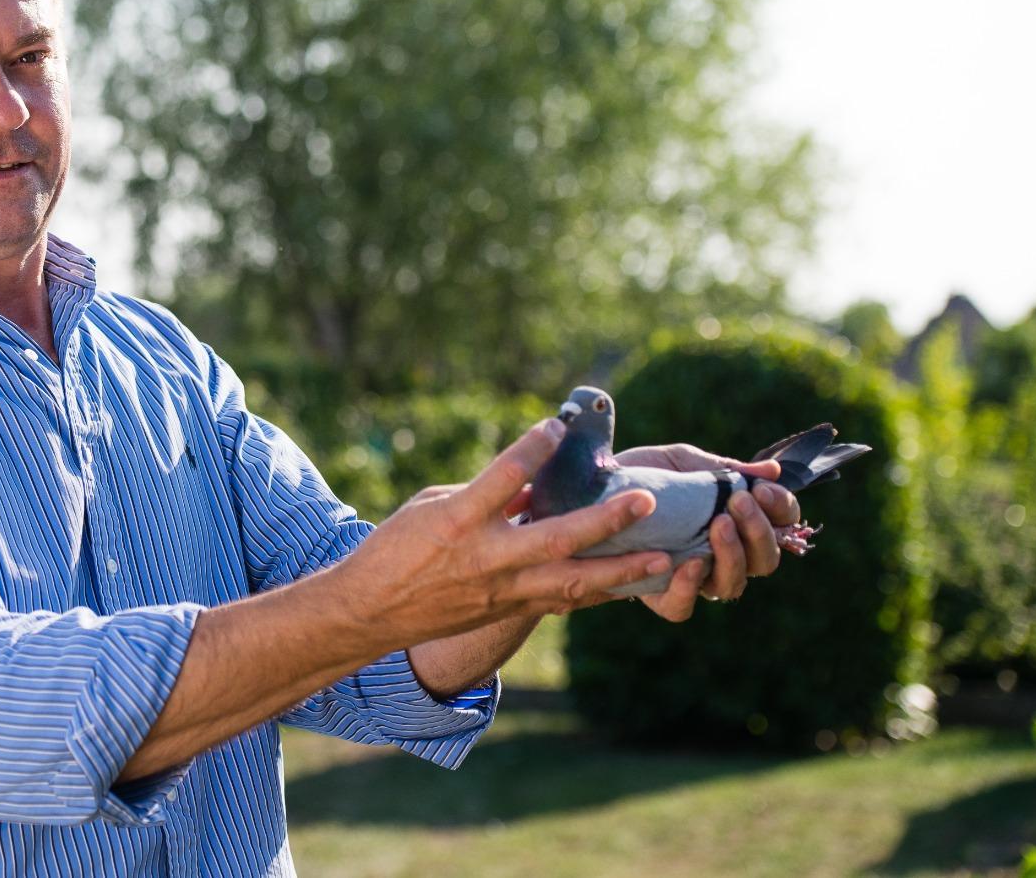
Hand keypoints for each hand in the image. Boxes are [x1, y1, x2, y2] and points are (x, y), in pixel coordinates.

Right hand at [344, 420, 672, 647]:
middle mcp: (484, 556)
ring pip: (572, 582)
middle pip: (554, 537)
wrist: (371, 609)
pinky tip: (632, 585)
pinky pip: (561, 601)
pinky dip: (598, 593)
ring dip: (621, 571)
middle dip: (604, 520)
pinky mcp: (506, 610)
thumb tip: (533, 486)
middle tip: (645, 501)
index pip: (503, 477)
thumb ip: (487, 494)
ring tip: (664, 559)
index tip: (556, 426)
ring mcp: (499, 589)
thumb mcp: (433, 505)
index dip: (531, 449)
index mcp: (457, 520)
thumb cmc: (398, 547)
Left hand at [614, 443, 800, 619]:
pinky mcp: (656, 594)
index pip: (780, 525)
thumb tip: (772, 470)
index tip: (761, 489)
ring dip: (733, 554)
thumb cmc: (640, 474)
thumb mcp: (682, 463)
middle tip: (738, 502)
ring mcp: (691, 578)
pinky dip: (689, 587)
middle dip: (759, 531)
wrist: (587, 488)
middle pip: (764, 561)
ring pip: (732, 585)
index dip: (781, 510)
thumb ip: (724, 470)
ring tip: (718, 524)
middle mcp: (720, 555)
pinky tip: (688, 562)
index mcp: (735, 521)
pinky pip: (682, 607)